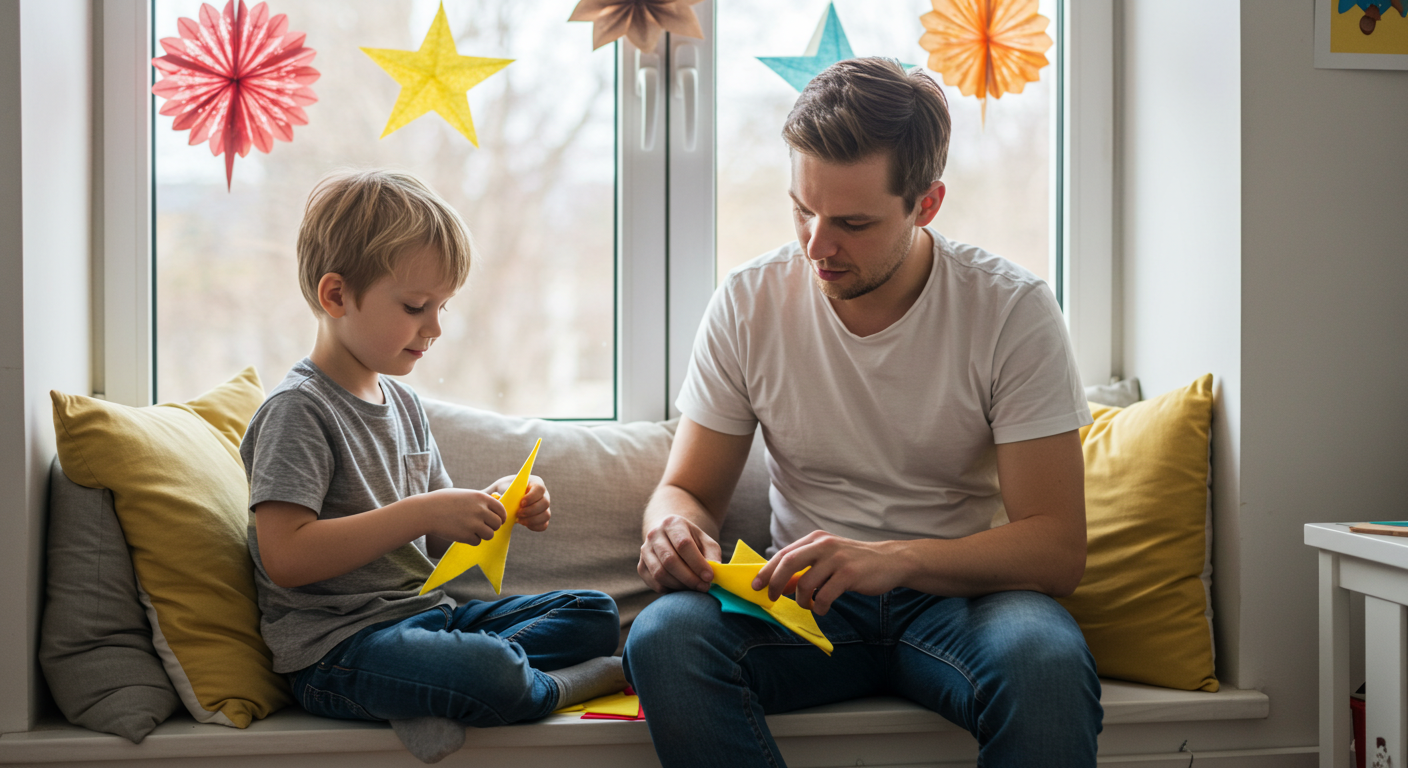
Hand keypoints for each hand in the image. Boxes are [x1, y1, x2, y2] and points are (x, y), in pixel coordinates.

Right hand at [422, 488, 505, 545]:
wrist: (426, 511)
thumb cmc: (444, 501)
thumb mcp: (465, 495)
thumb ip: (480, 502)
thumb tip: (495, 511)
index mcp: (481, 498)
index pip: (501, 510)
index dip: (501, 517)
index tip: (498, 521)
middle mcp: (480, 510)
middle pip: (497, 524)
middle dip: (491, 527)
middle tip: (482, 527)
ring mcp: (474, 524)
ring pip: (489, 535)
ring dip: (482, 535)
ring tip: (471, 530)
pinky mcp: (466, 536)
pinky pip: (477, 542)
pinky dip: (471, 540)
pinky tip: (462, 534)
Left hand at [488, 475, 550, 531]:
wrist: (505, 499)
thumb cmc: (504, 490)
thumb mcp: (500, 488)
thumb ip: (500, 491)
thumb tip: (498, 497)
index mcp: (535, 483)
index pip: (540, 489)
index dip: (532, 497)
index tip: (521, 503)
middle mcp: (543, 494)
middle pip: (545, 503)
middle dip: (531, 510)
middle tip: (518, 514)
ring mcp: (544, 507)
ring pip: (546, 515)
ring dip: (532, 520)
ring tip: (519, 520)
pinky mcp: (542, 518)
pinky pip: (544, 525)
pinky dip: (534, 526)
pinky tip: (523, 524)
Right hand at [638, 515, 722, 593]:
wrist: (669, 536)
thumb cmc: (692, 541)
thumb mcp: (705, 541)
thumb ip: (712, 555)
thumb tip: (715, 572)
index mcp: (672, 523)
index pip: (683, 544)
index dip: (697, 563)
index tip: (709, 577)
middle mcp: (654, 534)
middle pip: (670, 560)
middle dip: (689, 578)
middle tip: (704, 587)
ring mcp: (645, 550)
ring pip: (660, 573)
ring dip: (680, 586)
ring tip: (694, 588)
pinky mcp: (641, 566)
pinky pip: (654, 582)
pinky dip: (669, 589)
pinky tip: (682, 587)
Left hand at [751, 531, 908, 615]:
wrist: (890, 560)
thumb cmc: (854, 561)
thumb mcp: (828, 558)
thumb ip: (806, 568)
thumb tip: (780, 585)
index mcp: (815, 539)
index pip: (783, 554)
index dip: (766, 571)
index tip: (755, 586)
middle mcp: (824, 545)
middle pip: (788, 563)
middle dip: (775, 583)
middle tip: (772, 598)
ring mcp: (837, 558)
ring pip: (806, 583)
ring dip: (802, 600)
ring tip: (809, 605)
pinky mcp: (849, 573)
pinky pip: (825, 596)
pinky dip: (820, 607)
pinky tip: (823, 608)